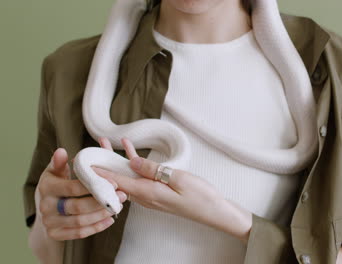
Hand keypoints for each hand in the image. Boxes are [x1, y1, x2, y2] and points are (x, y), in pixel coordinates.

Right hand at [34, 146, 126, 240]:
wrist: (46, 205)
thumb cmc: (57, 183)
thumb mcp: (55, 170)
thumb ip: (60, 162)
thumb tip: (61, 151)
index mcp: (47, 187)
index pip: (72, 188)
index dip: (94, 186)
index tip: (114, 183)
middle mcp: (45, 206)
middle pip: (78, 207)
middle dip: (102, 202)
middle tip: (121, 196)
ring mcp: (49, 222)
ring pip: (80, 221)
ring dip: (101, 215)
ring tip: (118, 207)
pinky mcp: (55, 234)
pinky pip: (79, 233)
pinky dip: (96, 227)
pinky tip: (110, 220)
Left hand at [93, 137, 252, 243]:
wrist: (214, 210)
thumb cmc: (200, 196)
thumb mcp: (178, 179)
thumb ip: (153, 170)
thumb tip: (131, 162)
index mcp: (148, 193)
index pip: (117, 182)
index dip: (100, 172)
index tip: (84, 163)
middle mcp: (146, 196)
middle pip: (118, 179)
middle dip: (105, 163)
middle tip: (93, 146)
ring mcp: (151, 195)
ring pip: (128, 177)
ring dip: (118, 161)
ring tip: (108, 143)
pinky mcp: (157, 193)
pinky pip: (140, 178)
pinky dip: (135, 164)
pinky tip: (131, 152)